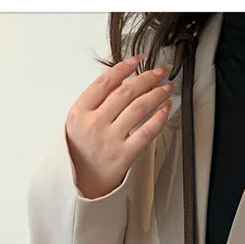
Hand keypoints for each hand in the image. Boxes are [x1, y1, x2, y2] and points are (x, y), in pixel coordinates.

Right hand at [65, 54, 174, 198]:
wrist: (81, 183)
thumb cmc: (81, 151)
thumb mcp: (77, 121)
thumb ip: (94, 101)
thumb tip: (120, 78)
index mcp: (80, 111)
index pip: (105, 82)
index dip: (125, 67)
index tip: (139, 60)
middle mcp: (95, 123)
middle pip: (126, 92)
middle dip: (147, 77)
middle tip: (161, 71)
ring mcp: (110, 139)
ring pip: (139, 108)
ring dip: (157, 93)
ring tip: (167, 87)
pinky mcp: (125, 155)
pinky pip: (147, 132)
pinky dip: (159, 117)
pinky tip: (166, 108)